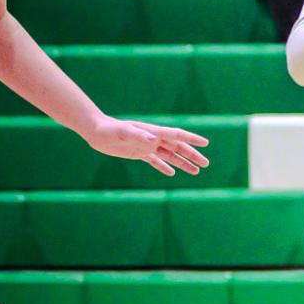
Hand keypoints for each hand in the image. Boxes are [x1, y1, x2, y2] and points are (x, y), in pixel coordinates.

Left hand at [87, 117, 210, 176]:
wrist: (97, 132)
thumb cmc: (110, 129)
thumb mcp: (123, 132)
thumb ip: (139, 135)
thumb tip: (153, 140)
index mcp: (154, 132)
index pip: (177, 135)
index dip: (192, 139)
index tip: (206, 143)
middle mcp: (153, 139)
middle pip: (178, 147)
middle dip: (192, 155)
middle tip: (206, 164)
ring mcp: (147, 146)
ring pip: (170, 155)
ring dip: (183, 163)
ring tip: (196, 171)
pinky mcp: (139, 153)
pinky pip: (155, 161)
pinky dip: (164, 167)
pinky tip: (172, 173)